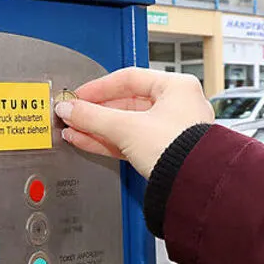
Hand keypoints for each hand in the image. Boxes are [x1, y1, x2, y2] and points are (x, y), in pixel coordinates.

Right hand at [54, 67, 213, 177]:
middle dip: (96, 111)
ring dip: (98, 127)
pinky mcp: (163, 152)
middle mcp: (178, 105)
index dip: (99, 87)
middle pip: (126, 103)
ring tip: (75, 129)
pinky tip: (87, 141)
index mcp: (177, 87)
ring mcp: (171, 130)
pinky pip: (130, 141)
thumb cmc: (179, 149)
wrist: (194, 185)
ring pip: (126, 124)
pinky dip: (108, 141)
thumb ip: (93, 116)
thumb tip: (69, 109)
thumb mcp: (127, 127)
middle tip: (74, 114)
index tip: (79, 95)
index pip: (129, 78)